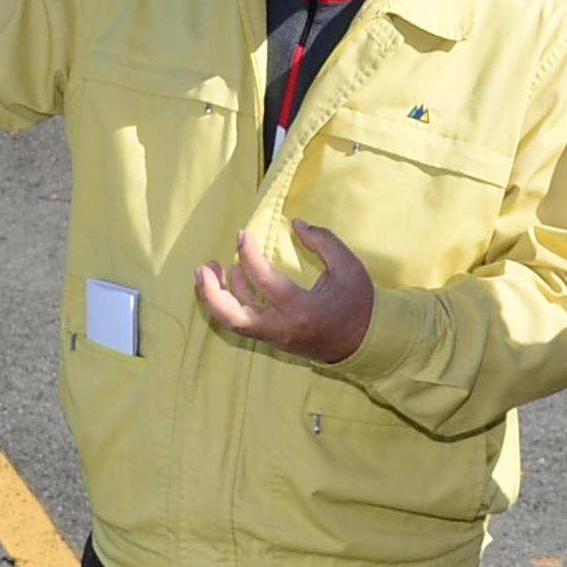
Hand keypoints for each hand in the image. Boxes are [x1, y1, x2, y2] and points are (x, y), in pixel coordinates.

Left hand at [195, 222, 372, 364]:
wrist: (363, 342)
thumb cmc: (357, 303)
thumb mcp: (349, 267)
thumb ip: (323, 241)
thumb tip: (296, 224)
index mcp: (302, 310)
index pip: (265, 282)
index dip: (249, 255)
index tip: (242, 235)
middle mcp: (282, 328)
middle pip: (233, 317)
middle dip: (212, 293)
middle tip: (203, 267)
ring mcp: (275, 336)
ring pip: (233, 322)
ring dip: (216, 297)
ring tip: (208, 269)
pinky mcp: (273, 337)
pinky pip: (243, 321)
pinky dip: (231, 301)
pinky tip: (231, 279)